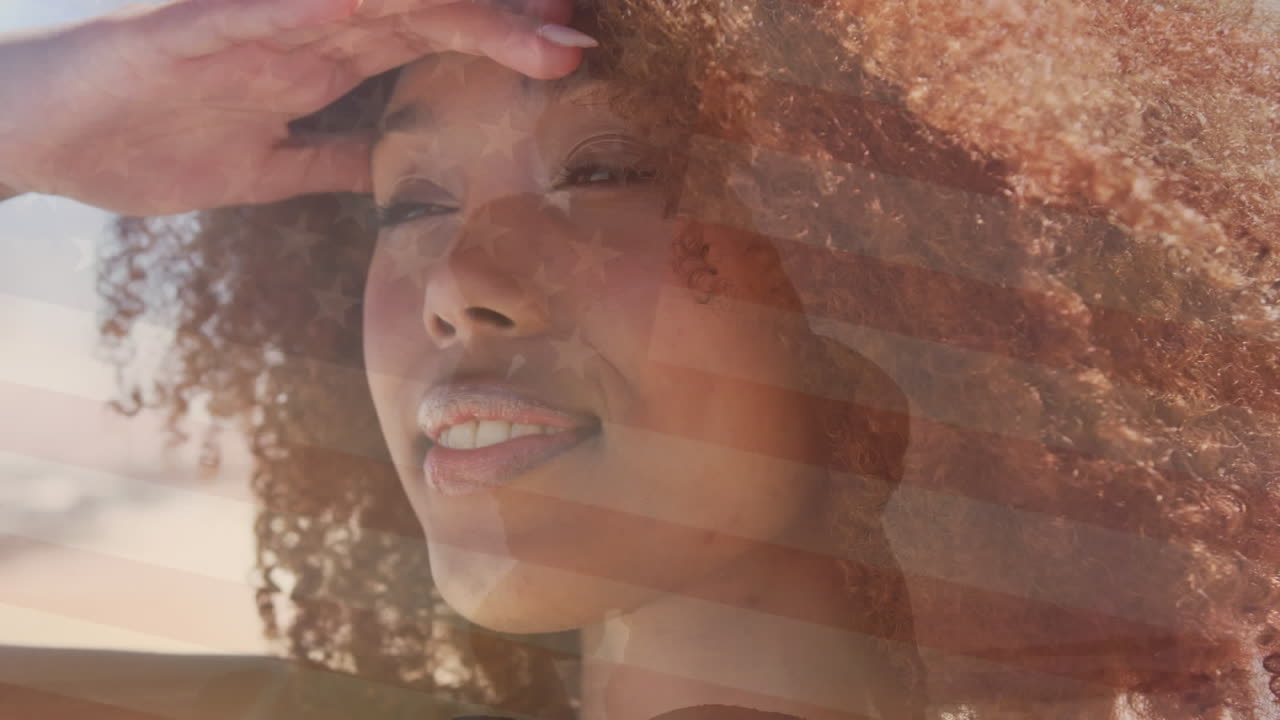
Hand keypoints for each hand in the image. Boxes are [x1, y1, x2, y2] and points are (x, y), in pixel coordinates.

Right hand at [0, 0, 591, 214]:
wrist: (34, 132)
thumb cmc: (142, 140)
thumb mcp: (259, 168)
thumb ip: (324, 160)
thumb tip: (382, 171)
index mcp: (316, 61)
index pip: (425, 39)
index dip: (498, 45)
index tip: (570, 62)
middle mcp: (298, 29)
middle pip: (419, 13)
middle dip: (503, 25)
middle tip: (580, 38)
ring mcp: (251, 22)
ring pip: (367, 0)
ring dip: (450, 9)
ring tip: (531, 24)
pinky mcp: (194, 29)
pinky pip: (273, 11)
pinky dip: (331, 8)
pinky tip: (386, 10)